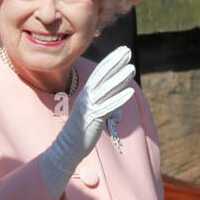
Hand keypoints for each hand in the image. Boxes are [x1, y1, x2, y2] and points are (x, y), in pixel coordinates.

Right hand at [39, 46, 134, 199]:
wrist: (67, 148)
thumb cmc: (80, 132)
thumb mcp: (92, 113)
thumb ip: (104, 103)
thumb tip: (118, 98)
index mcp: (86, 94)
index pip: (99, 73)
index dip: (111, 60)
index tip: (121, 51)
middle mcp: (87, 97)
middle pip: (103, 76)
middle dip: (115, 63)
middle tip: (127, 51)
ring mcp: (89, 108)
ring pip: (107, 89)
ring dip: (120, 78)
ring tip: (132, 68)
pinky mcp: (93, 119)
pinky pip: (108, 107)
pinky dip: (119, 99)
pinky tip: (130, 92)